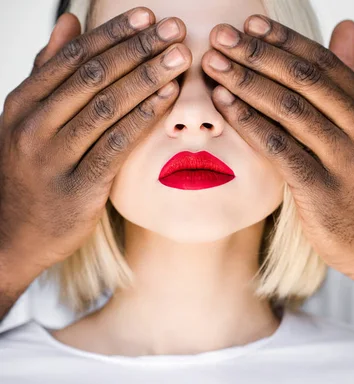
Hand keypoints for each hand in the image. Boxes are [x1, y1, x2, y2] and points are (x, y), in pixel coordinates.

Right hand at [0, 8, 190, 273]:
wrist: (13, 235)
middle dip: (138, 48)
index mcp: (22, 102)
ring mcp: (52, 156)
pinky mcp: (77, 187)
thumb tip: (71, 21)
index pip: (74, 56)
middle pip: (93, 75)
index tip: (149, 16)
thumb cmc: (31, 172)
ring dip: (147, 77)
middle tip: (175, 28)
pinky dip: (143, 117)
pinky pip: (116, 144)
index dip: (115, 33)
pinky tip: (168, 98)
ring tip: (180, 56)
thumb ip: (51, 71)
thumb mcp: (29, 119)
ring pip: (106, 106)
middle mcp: (33, 125)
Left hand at [202, 16, 353, 279]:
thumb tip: (347, 25)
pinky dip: (249, 123)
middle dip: (257, 54)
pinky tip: (224, 105)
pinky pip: (279, 148)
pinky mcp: (323, 190)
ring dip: (246, 83)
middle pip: (303, 79)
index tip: (249, 24)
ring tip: (214, 65)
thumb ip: (351, 79)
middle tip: (220, 36)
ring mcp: (345, 160)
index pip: (323, 62)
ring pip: (289, 109)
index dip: (283, 40)